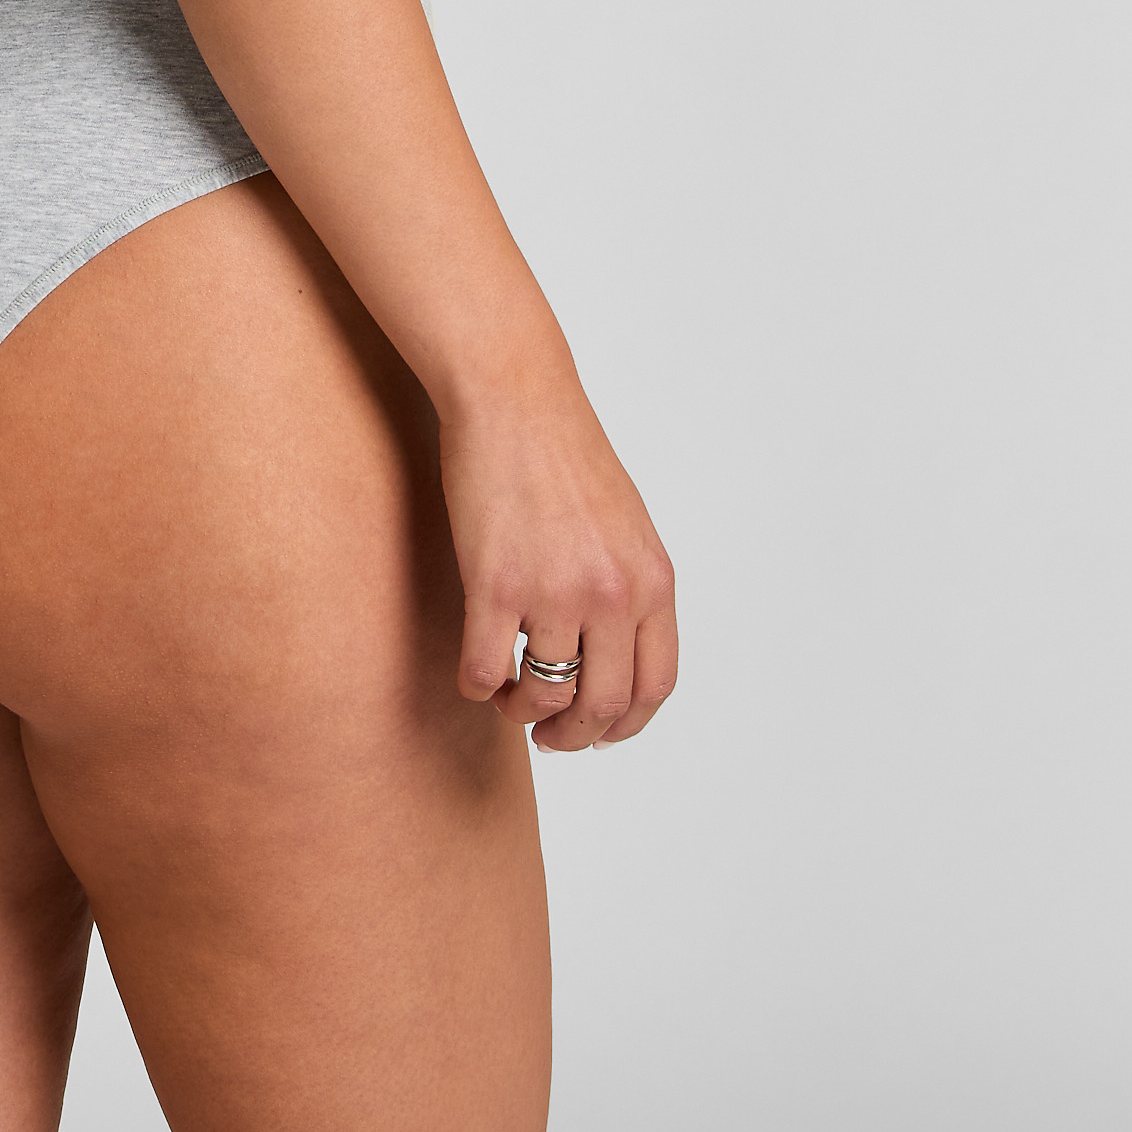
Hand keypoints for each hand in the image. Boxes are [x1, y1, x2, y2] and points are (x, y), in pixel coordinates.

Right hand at [440, 371, 677, 750]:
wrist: (512, 396)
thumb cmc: (561, 450)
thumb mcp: (624, 523)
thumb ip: (628, 585)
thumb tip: (612, 650)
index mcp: (652, 579)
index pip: (655, 685)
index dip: (626, 723)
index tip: (599, 729)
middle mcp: (611, 593)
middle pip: (604, 705)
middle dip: (574, 734)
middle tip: (549, 735)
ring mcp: (553, 592)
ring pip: (544, 694)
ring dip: (524, 712)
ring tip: (509, 699)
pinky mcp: (494, 584)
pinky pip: (486, 669)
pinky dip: (479, 687)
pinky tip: (476, 675)